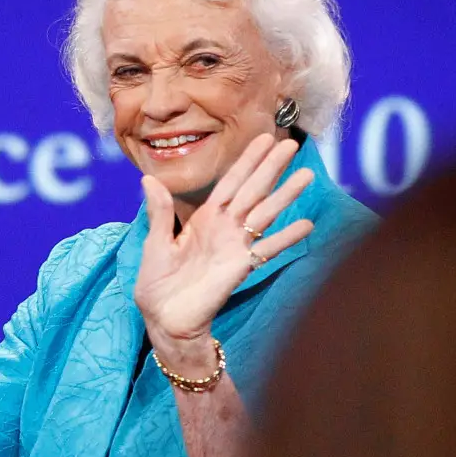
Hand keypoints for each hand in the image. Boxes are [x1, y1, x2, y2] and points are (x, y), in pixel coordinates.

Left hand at [134, 134, 314, 367]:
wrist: (165, 318)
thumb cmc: (157, 282)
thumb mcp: (155, 242)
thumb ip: (159, 212)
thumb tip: (149, 178)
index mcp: (204, 218)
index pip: (230, 182)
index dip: (247, 161)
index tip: (264, 138)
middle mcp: (225, 227)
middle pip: (253, 191)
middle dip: (271, 168)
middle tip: (292, 144)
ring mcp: (236, 246)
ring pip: (265, 214)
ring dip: (286, 195)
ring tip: (306, 175)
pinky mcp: (241, 267)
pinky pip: (267, 249)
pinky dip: (286, 238)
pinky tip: (306, 225)